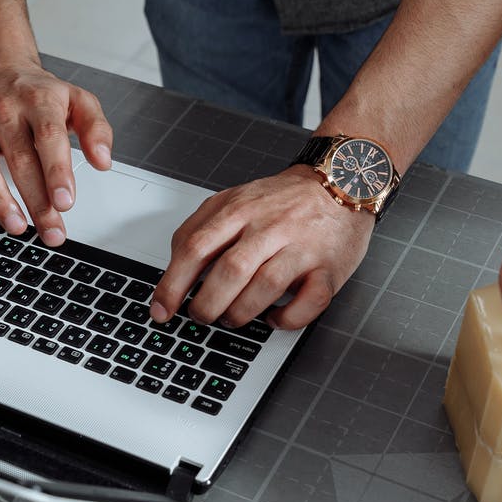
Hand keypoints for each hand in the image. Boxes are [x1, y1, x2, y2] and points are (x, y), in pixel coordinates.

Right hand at [0, 55, 112, 240]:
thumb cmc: (37, 93)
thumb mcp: (77, 99)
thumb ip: (97, 128)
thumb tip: (103, 161)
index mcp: (37, 100)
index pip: (48, 136)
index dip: (57, 171)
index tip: (65, 201)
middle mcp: (3, 111)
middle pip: (19, 158)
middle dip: (36, 200)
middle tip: (51, 229)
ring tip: (16, 226)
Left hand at [152, 167, 374, 329]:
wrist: (341, 182)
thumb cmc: (283, 200)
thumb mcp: (234, 200)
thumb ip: (201, 229)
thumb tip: (174, 271)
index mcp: (239, 209)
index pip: (196, 248)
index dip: (173, 284)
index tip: (161, 309)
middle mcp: (269, 227)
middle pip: (229, 271)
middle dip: (207, 304)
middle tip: (201, 316)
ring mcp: (301, 247)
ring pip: (265, 287)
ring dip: (241, 313)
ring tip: (231, 318)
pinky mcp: (329, 268)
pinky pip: (308, 302)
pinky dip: (287, 318)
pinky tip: (273, 318)